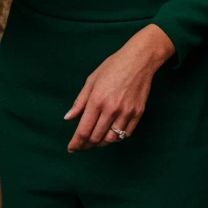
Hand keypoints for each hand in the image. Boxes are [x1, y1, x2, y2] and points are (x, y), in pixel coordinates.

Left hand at [63, 24, 174, 150]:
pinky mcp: (138, 114)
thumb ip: (79, 101)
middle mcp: (111, 109)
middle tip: (81, 146)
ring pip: (111, 139)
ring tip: (95, 140)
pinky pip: (125, 134)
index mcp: (97, 100)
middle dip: (86, 145)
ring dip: (101, 143)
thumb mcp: (91, 80)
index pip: (83, 130)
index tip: (71, 148)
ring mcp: (126, 112)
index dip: (76, 143)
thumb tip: (68, 118)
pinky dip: (116, 138)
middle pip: (96, 138)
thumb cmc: (113, 66)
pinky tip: (110, 134)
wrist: (139, 60)